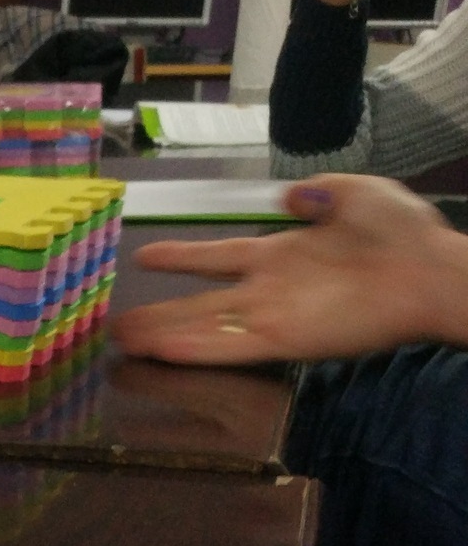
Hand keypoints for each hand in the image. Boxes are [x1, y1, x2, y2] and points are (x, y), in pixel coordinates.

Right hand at [113, 175, 467, 365]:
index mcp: (280, 253)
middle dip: (155, 316)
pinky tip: (160, 353)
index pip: (217, 257)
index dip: (180, 257)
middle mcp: (266, 289)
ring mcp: (271, 315)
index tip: (144, 256)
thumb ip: (320, 192)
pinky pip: (227, 348)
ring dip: (160, 337)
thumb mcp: (358, 193)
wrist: (430, 273)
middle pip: (197, 305)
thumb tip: (289, 196)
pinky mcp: (283, 340)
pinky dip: (193, 352)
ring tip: (120, 343)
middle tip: (115, 326)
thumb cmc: (401, 233)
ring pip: (201, 329)